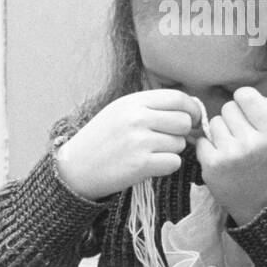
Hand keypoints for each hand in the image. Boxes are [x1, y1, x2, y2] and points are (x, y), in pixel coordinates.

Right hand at [56, 90, 203, 200]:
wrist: (75, 167)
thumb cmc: (101, 138)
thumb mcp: (120, 111)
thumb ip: (151, 107)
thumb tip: (188, 111)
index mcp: (133, 102)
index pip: (178, 98)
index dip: (191, 109)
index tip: (191, 119)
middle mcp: (137, 118)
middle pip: (184, 121)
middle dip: (182, 133)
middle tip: (168, 139)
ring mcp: (139, 141)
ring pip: (180, 144)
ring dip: (171, 151)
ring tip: (150, 152)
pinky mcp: (141, 164)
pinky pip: (174, 163)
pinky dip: (166, 166)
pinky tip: (150, 165)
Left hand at [195, 88, 266, 224]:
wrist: (261, 204)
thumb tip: (248, 95)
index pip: (246, 95)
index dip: (245, 100)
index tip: (248, 112)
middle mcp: (253, 144)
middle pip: (228, 107)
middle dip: (233, 118)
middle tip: (242, 136)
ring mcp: (231, 155)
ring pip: (214, 122)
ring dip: (221, 132)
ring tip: (234, 148)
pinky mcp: (212, 166)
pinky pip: (202, 139)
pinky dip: (209, 147)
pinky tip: (222, 158)